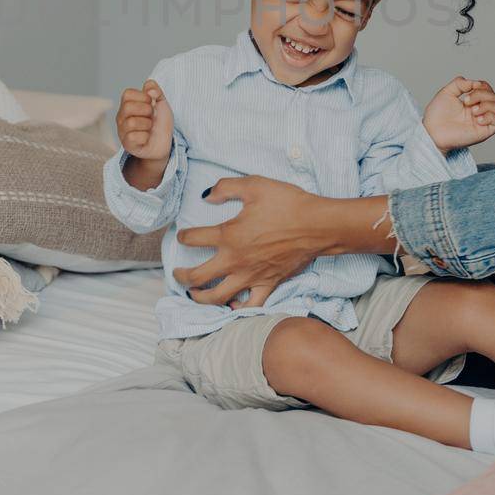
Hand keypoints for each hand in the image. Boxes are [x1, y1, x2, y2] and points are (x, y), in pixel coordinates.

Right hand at [117, 79, 173, 160]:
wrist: (166, 143)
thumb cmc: (160, 122)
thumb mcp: (161, 102)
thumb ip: (156, 90)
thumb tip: (150, 91)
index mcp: (127, 105)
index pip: (127, 94)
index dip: (143, 96)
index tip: (152, 103)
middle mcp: (122, 117)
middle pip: (128, 107)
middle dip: (146, 110)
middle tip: (152, 116)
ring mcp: (123, 131)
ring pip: (132, 123)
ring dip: (147, 125)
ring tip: (150, 128)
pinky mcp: (127, 144)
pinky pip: (133, 137)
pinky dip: (145, 137)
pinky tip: (147, 138)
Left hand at [173, 176, 323, 309]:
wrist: (318, 225)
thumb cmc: (287, 203)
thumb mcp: (254, 185)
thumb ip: (225, 188)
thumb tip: (207, 195)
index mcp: (228, 235)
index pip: (194, 239)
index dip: (183, 237)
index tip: (182, 236)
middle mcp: (235, 260)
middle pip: (198, 276)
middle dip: (182, 276)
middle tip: (177, 274)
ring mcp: (251, 276)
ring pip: (218, 297)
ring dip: (201, 298)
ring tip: (194, 295)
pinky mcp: (268, 284)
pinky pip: (250, 305)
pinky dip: (238, 309)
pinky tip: (232, 307)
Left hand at [423, 76, 494, 151]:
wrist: (432, 131)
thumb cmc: (437, 115)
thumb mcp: (447, 92)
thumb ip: (460, 83)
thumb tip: (476, 83)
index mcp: (473, 102)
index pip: (488, 90)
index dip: (483, 86)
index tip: (469, 89)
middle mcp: (480, 111)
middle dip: (482, 95)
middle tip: (466, 102)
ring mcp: (483, 122)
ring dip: (488, 106)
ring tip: (473, 111)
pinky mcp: (484, 132)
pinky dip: (490, 116)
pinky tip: (477, 119)